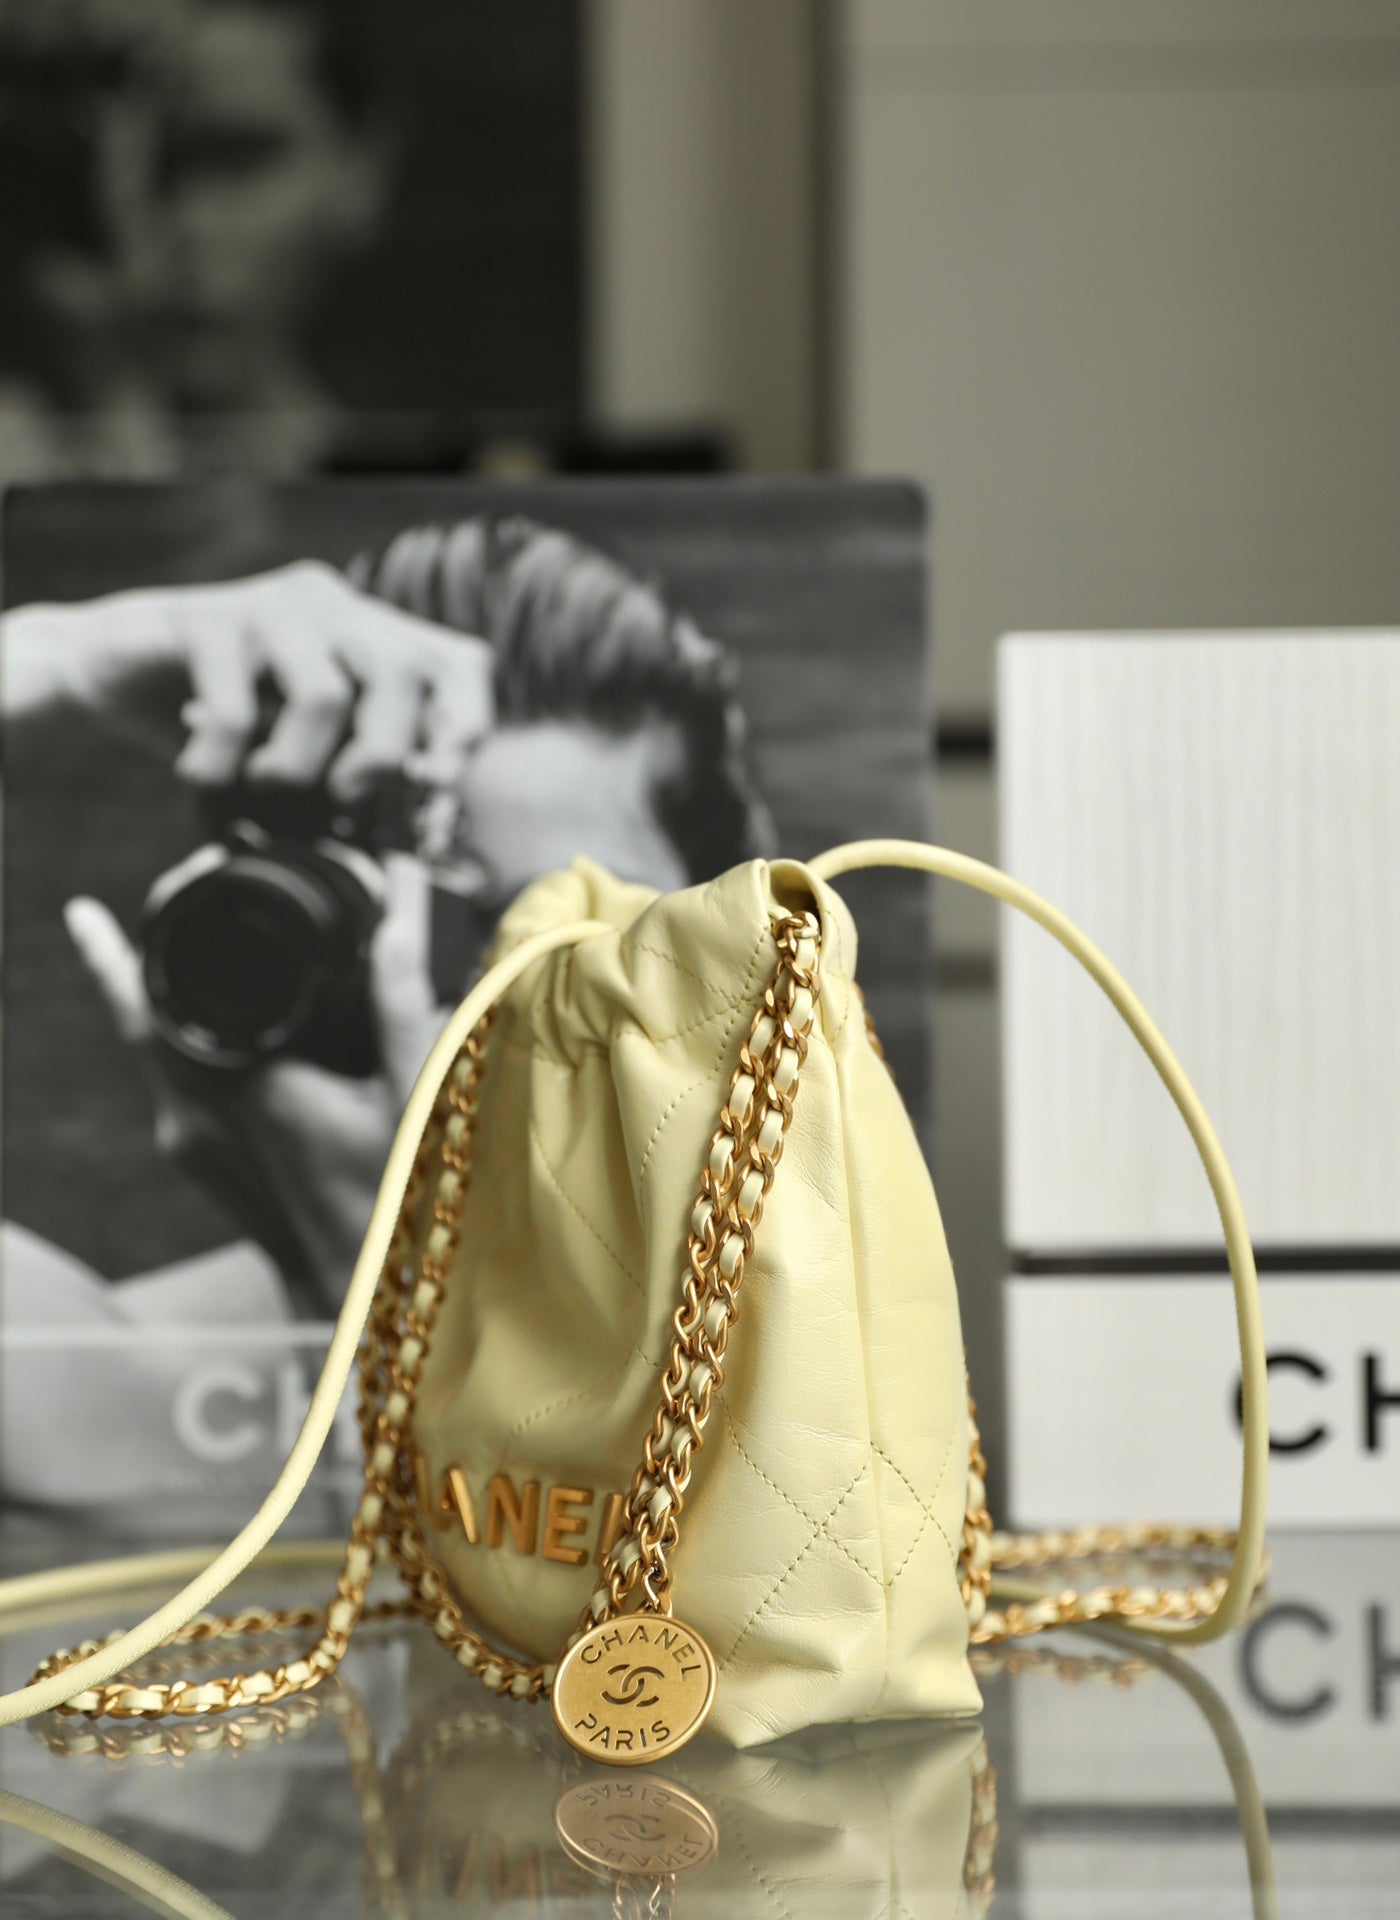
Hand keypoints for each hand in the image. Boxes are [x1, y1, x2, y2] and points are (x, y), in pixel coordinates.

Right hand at [5, 560, 491, 808]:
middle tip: (342, 802)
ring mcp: (269, 605)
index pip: (459, 662)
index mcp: (372, 634)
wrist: (106, 671)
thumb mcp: (303, 753)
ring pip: (324, 694)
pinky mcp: (203, 618)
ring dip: (294, 771)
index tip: (441, 784)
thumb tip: (422, 843)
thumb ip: (358, 781)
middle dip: (380, 758)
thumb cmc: (223, 726)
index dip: (465, 723)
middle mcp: (334, 607)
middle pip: (403, 674)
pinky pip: (235, 712)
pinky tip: (203, 782)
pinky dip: (221, 771)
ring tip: (261, 791)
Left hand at [64, 856, 451, 1317]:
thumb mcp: (410, 1083)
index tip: (156, 885)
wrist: (361, 1295)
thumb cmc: (398, 1197)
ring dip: (152, 992)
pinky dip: (177, 1037)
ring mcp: (189, 1140)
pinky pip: (167, 1078)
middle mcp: (196, 1112)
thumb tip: (404, 892)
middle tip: (144, 902)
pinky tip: (210, 1019)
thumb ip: (401, 984)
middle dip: (132, 950)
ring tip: (170, 941)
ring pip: (148, 1045)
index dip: (132, 936)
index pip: (152, 987)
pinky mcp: (196, 1157)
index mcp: (241, 1084)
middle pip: (135, 1009)